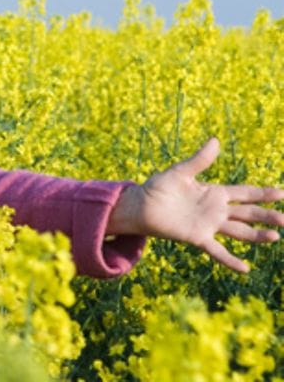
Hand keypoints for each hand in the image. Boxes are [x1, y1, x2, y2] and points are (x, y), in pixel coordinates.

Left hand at [108, 137, 283, 272]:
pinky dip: (230, 260)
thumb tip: (215, 140)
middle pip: (248, 213)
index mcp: (214, 193)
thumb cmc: (158, 188)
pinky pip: (217, 251)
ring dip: (256, 235)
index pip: (245, 193)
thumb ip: (199, 160)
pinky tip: (245, 269)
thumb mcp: (180, 172)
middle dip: (267, 215)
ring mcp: (208, 225)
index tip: (282, 193)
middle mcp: (216, 210)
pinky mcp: (197, 237)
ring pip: (239, 231)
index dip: (263, 193)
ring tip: (274, 237)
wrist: (140, 206)